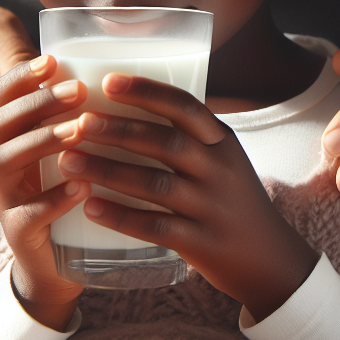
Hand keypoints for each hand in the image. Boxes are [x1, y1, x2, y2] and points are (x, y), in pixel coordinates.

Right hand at [0, 55, 90, 329]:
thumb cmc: (84, 193)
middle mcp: (6, 164)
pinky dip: (53, 198)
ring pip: (6, 162)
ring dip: (43, 142)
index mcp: (19, 137)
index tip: (54, 60)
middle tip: (76, 92)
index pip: (7, 98)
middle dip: (37, 104)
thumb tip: (134, 75)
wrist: (67, 264)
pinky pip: (27, 214)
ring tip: (79, 130)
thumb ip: (94, 118)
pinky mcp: (20, 234)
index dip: (24, 77)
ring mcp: (9, 199)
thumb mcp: (86, 152)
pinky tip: (81, 186)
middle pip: (1, 124)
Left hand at [58, 73, 317, 322]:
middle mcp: (221, 170)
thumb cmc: (235, 203)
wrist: (270, 258)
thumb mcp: (226, 162)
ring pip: (155, 185)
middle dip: (119, 130)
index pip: (187, 108)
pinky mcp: (201, 242)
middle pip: (166, 143)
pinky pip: (155, 227)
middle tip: (78, 123)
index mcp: (225, 143)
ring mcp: (211, 207)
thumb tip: (133, 110)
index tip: (109, 81)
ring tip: (69, 161)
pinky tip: (90, 208)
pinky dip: (120, 217)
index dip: (147, 92)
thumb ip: (192, 140)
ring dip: (108, 171)